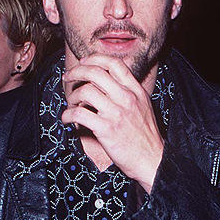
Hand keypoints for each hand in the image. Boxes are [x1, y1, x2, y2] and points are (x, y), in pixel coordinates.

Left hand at [61, 54, 163, 190]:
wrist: (152, 160)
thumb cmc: (145, 136)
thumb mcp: (143, 107)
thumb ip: (128, 92)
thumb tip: (106, 82)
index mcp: (135, 91)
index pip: (114, 64)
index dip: (94, 59)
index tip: (83, 63)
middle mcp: (126, 98)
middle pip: (95, 72)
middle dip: (76, 71)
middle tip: (67, 77)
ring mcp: (116, 113)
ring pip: (85, 91)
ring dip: (72, 96)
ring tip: (71, 104)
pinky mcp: (106, 129)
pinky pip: (79, 114)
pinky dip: (67, 115)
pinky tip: (66, 119)